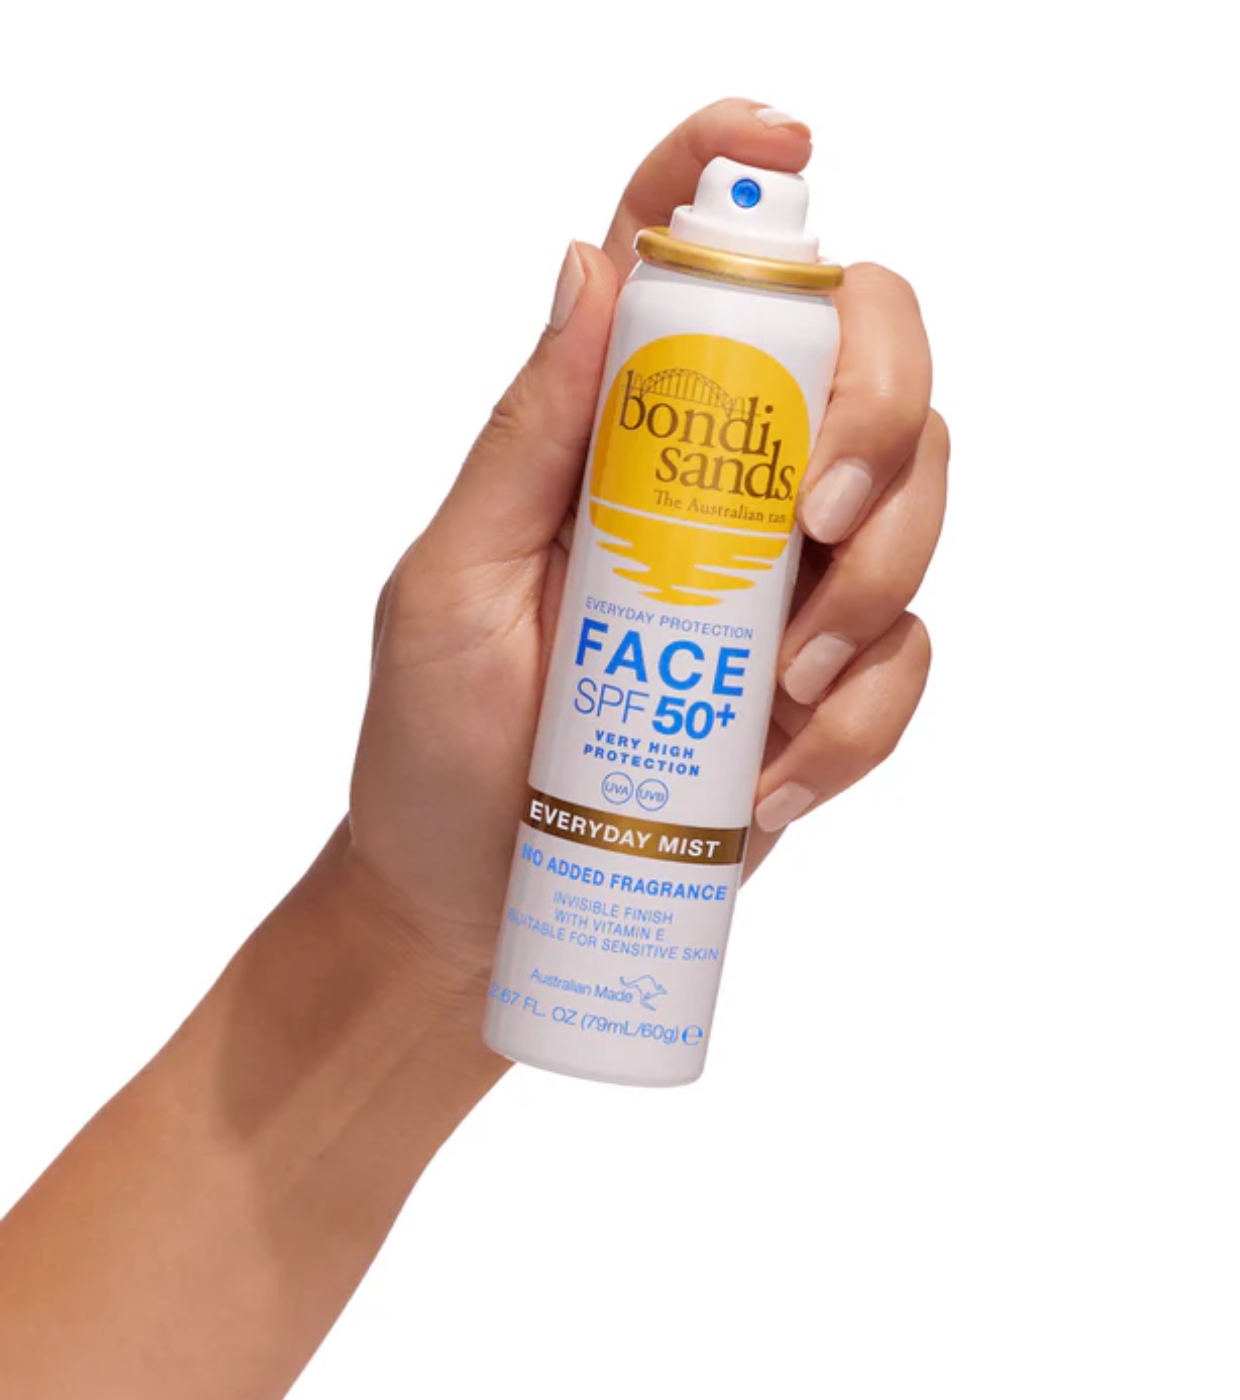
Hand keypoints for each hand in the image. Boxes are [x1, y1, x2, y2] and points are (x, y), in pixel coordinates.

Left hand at [347, 98, 947, 987]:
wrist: (481, 902)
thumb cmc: (436, 744)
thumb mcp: (449, 587)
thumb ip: (521, 436)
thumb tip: (583, 263)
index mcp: (613, 436)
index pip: (687, 270)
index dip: (734, 181)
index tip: (779, 151)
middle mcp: (720, 488)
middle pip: (869, 360)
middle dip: (877, 412)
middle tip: (815, 515)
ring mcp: (783, 587)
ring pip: (920, 504)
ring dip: (882, 579)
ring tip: (782, 686)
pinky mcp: (820, 691)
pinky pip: (906, 664)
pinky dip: (861, 722)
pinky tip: (771, 782)